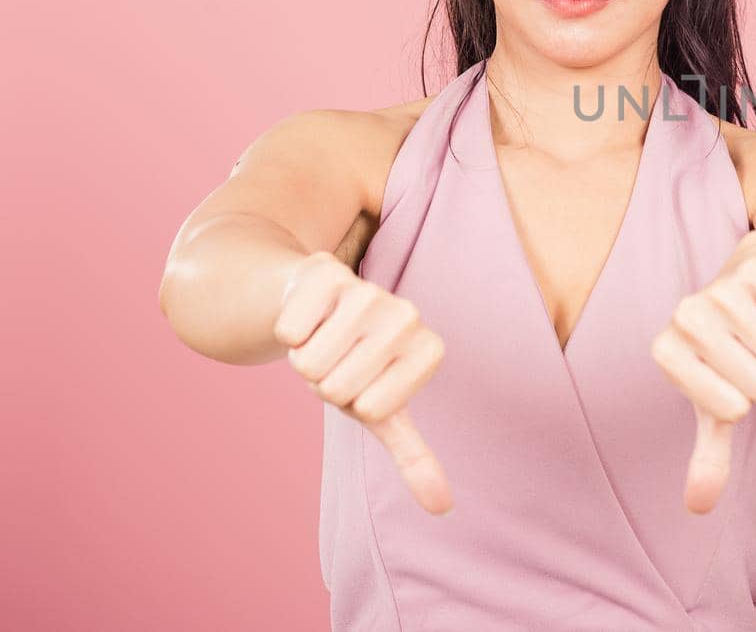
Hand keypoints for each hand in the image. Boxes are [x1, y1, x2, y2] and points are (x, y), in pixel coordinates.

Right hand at [273, 251, 452, 515]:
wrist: (314, 303)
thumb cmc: (354, 362)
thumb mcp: (384, 410)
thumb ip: (414, 456)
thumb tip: (443, 508)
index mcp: (429, 351)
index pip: (372, 408)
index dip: (353, 402)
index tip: (362, 380)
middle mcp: (408, 316)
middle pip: (337, 387)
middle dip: (325, 381)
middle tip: (337, 357)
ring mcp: (370, 290)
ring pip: (309, 362)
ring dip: (304, 357)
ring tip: (323, 337)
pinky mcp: (327, 272)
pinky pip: (289, 330)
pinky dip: (286, 329)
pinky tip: (306, 313)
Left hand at [650, 230, 755, 514]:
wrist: (753, 282)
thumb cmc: (728, 352)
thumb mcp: (715, 404)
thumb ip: (708, 456)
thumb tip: (698, 507)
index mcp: (666, 351)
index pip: (730, 408)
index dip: (743, 400)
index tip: (729, 378)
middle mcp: (686, 315)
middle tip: (751, 352)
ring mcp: (721, 287)